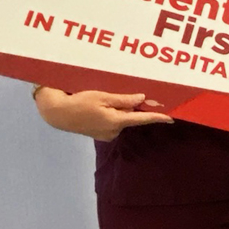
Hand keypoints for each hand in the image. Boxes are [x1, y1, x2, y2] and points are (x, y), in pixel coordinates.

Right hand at [34, 87, 172, 141]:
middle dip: (133, 107)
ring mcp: (106, 134)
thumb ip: (123, 99)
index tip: (172, 118)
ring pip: (121, 118)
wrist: (56, 113)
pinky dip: (112, 114)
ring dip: (120, 109)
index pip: (142, 119)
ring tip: (106, 98)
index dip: (157, 118)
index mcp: (116, 122)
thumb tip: (142, 99)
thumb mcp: (102, 96)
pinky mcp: (99, 134)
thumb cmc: (79, 102)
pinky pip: (113, 122)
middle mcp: (114, 131)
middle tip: (131, 94)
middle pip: (131, 117)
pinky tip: (101, 106)